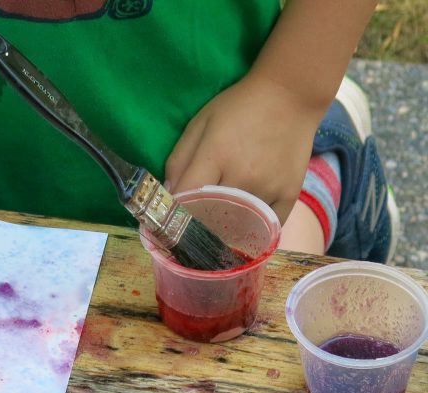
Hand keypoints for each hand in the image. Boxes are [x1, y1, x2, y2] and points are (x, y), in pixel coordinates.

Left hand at [164, 72, 325, 224]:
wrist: (291, 95)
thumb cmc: (238, 107)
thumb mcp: (199, 124)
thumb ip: (178, 160)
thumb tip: (168, 195)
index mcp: (215, 156)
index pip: (186, 199)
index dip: (173, 212)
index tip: (168, 219)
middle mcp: (242, 176)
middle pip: (210, 219)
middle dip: (197, 226)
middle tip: (192, 228)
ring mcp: (268, 188)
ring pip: (238, 228)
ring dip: (225, 231)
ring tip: (218, 228)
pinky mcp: (289, 195)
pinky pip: (267, 228)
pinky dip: (253, 231)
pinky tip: (244, 226)